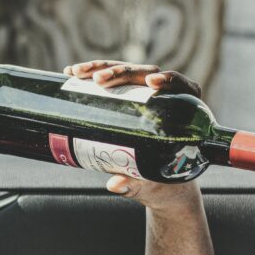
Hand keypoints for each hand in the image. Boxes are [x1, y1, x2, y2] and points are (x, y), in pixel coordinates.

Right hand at [62, 60, 203, 211]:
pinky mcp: (127, 97)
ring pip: (125, 72)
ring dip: (101, 68)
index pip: (179, 87)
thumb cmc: (161, 185)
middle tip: (98, 80)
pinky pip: (111, 81)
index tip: (151, 82)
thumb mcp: (149, 185)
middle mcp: (165, 97)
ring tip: (75, 73)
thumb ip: (134, 185)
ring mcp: (144, 94)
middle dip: (120, 72)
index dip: (168, 79)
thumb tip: (114, 184)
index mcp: (183, 113)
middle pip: (145, 74)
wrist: (156, 186)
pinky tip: (71, 74)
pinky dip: (91, 76)